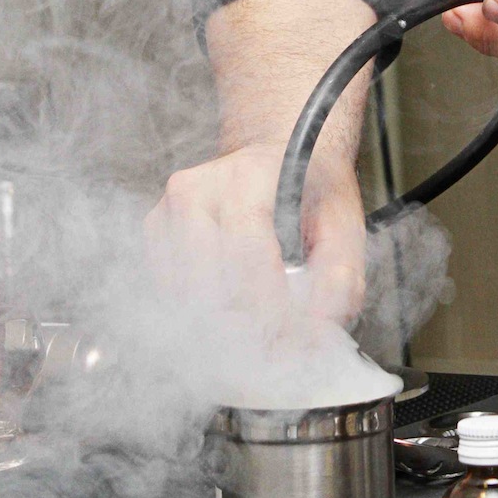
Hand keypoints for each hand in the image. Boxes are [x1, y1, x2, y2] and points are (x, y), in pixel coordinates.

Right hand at [144, 141, 366, 326]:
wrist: (275, 151)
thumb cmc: (309, 189)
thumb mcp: (344, 223)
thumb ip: (340, 277)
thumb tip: (318, 327)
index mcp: (246, 178)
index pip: (248, 257)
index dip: (272, 309)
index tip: (294, 339)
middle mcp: (196, 190)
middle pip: (208, 285)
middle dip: (245, 328)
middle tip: (277, 347)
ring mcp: (167, 210)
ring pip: (182, 297)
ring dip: (218, 327)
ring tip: (256, 332)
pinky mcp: (153, 231)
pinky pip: (167, 293)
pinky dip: (198, 314)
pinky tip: (229, 312)